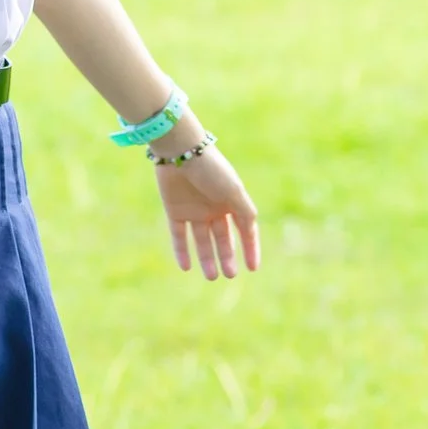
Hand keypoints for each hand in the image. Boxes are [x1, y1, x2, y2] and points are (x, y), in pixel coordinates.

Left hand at [153, 127, 259, 279]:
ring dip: (207, 259)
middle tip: (229, 275)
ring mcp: (194, 210)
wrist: (180, 151)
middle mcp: (214, 208)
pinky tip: (186, 267)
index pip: (245, 230)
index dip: (250, 248)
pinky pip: (179, 236)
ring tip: (211, 276)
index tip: (252, 268)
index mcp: (232, 202)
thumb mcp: (234, 193)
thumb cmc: (211, 170)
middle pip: (222, 239)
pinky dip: (182, 251)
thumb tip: (251, 235)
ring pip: (202, 241)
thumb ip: (245, 214)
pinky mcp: (175, 211)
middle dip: (227, 257)